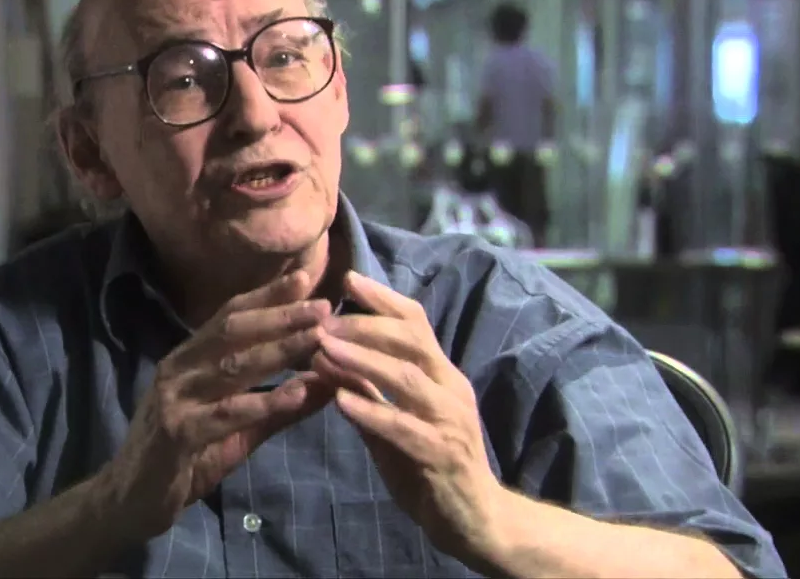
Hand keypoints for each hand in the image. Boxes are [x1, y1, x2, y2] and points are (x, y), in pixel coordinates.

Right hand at [101, 270, 334, 541]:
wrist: (129, 501)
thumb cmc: (185, 458)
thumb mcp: (237, 428)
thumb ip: (279, 406)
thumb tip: (328, 381)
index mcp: (189, 359)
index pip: (230, 317)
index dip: (266, 296)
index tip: (305, 278)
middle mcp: (179, 369)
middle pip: (233, 332)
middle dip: (280, 315)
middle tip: (322, 306)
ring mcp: (175, 399)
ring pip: (232, 366)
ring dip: (277, 350)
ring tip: (316, 338)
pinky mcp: (178, 433)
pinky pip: (226, 413)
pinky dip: (263, 402)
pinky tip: (295, 394)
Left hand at [311, 272, 503, 557]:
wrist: (476, 520)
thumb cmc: (432, 467)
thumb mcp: (396, 423)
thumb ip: (369, 391)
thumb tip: (331, 356)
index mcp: (442, 375)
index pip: (416, 322)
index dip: (383, 298)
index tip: (347, 279)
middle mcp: (450, 389)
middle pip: (412, 340)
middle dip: (365, 326)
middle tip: (323, 319)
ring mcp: (450, 421)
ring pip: (407, 378)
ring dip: (362, 360)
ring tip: (323, 349)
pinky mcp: (442, 455)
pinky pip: (404, 428)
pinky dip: (372, 411)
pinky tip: (341, 401)